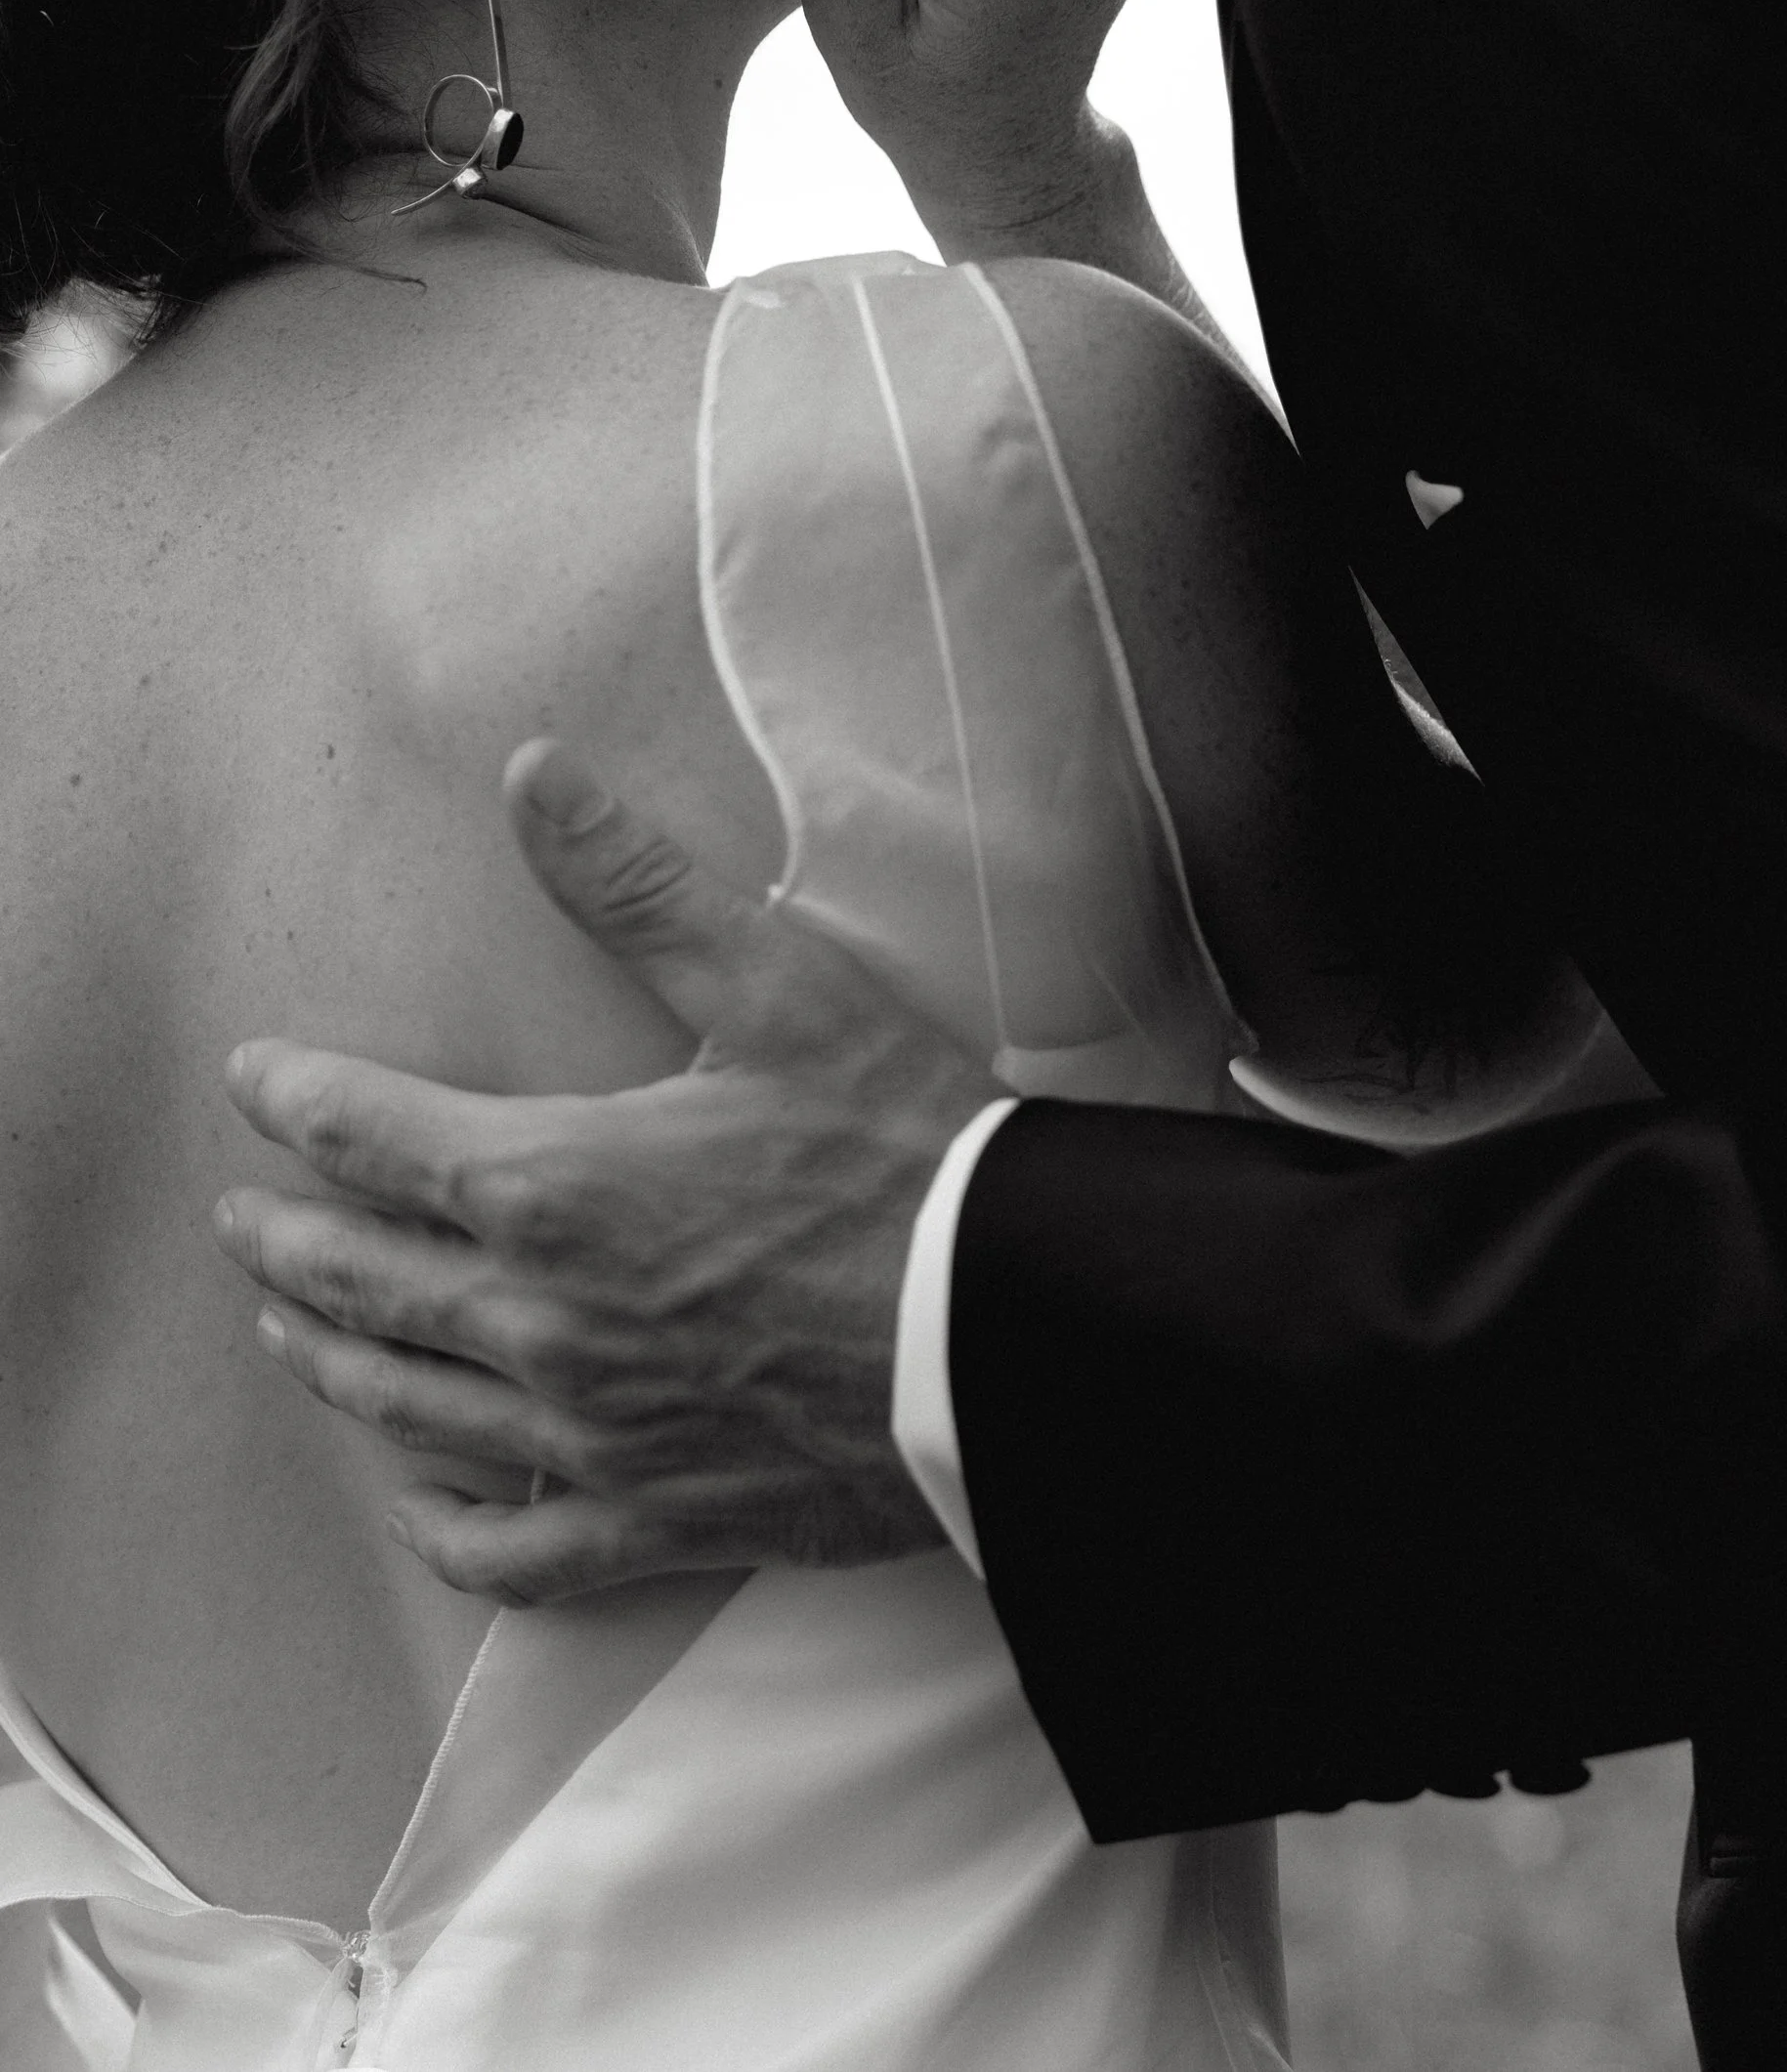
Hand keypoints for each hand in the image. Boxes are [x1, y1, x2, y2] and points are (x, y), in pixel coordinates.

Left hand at [212, 743, 999, 1604]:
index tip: (253, 1078)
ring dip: (332, 1358)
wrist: (1009, 1332)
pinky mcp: (651, 1517)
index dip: (296, 1099)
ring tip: (292, 1331)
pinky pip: (506, 1549)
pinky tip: (421, 1501)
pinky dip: (442, 1528)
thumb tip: (531, 773)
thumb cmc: (903, 1152)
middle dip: (284, 1240)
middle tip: (240, 1219)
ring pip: (407, 1406)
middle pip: (361, 1280)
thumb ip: (636, 885)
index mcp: (554, 1186)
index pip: (372, 1134)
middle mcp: (539, 1322)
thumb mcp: (777, 988)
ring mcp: (587, 1433)